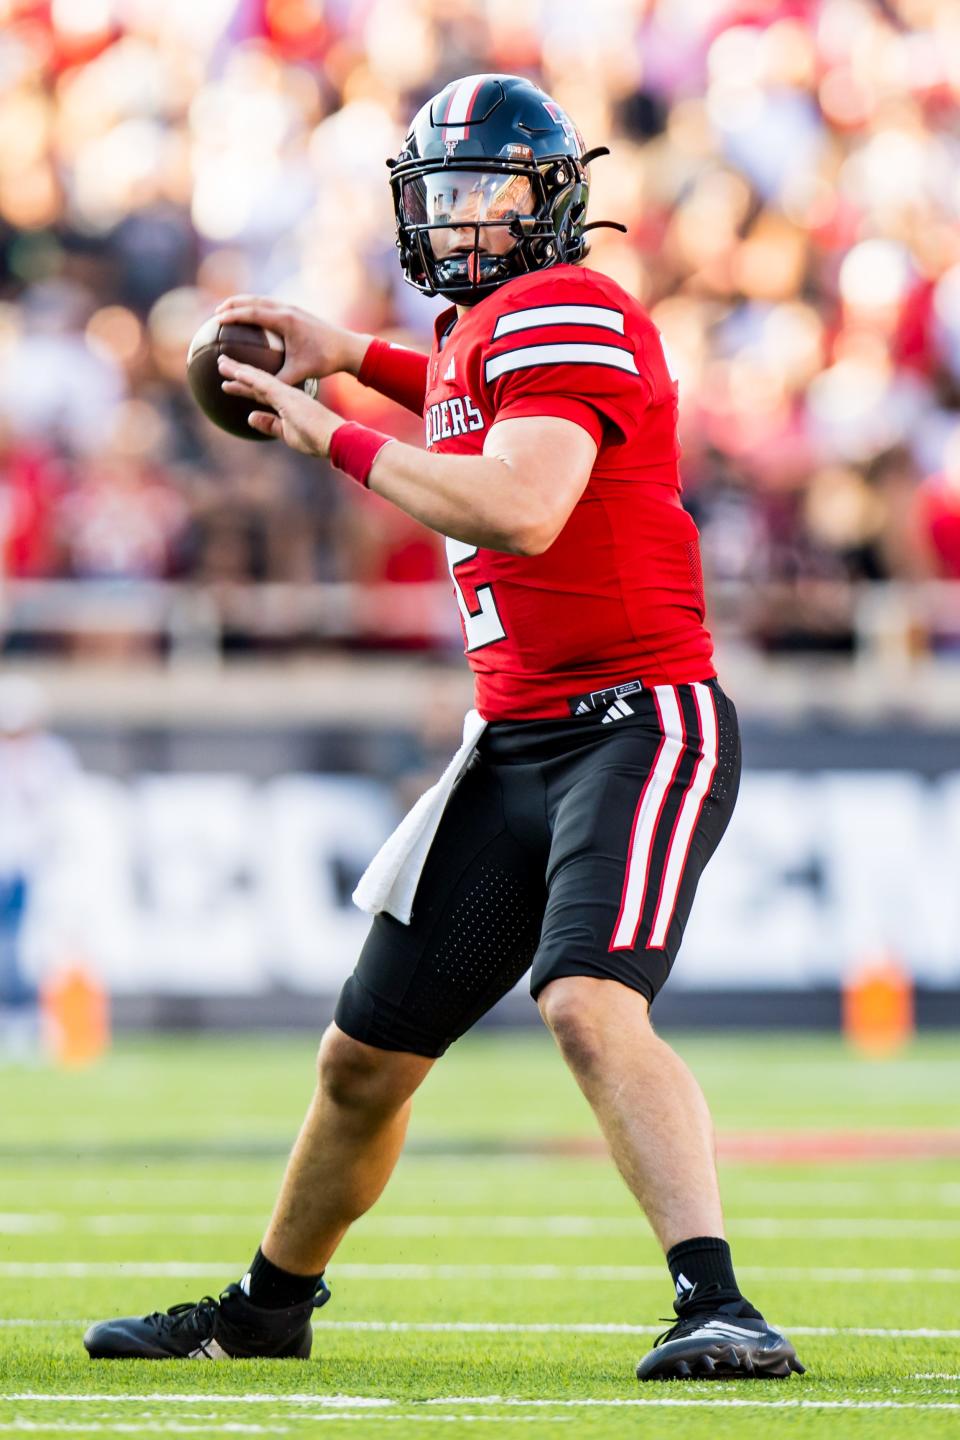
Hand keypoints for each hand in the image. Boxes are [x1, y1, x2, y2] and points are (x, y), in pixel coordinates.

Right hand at [213, 295, 370, 383]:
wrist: (348, 348)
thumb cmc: (324, 360)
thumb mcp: (299, 373)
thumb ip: (276, 382)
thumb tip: (255, 392)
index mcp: (285, 320)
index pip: (252, 312)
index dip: (232, 315)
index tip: (216, 320)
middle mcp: (287, 309)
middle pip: (253, 300)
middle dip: (232, 304)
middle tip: (216, 314)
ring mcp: (293, 308)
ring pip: (262, 300)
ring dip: (244, 303)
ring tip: (229, 311)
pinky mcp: (297, 312)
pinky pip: (271, 305)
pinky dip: (257, 307)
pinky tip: (252, 319)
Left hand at [218, 354, 341, 453]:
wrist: (334, 437)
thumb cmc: (315, 439)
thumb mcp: (287, 433)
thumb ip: (269, 424)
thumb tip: (249, 417)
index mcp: (286, 402)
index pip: (260, 392)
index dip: (244, 387)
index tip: (228, 383)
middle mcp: (285, 393)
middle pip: (256, 381)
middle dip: (238, 372)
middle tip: (221, 363)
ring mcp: (286, 393)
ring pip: (257, 378)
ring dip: (238, 370)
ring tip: (221, 363)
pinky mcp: (286, 396)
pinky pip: (265, 384)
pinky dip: (249, 377)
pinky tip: (237, 371)